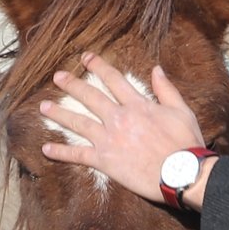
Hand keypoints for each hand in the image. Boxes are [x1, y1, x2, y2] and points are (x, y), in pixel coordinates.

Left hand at [40, 55, 206, 205]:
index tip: (85, 57)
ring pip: (78, 122)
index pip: (113, 80)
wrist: (182, 172)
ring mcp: (109, 139)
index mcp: (137, 105)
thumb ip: (166, 88)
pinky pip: (78, 154)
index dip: (98, 66)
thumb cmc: (185, 142)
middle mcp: (119, 118)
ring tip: (43, 107)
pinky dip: (61, 152)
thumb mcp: (181, 110)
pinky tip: (46, 148)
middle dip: (72, 84)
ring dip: (59, 114)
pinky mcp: (105, 161)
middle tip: (58, 76)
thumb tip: (156, 68)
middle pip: (90, 97)